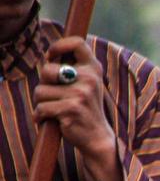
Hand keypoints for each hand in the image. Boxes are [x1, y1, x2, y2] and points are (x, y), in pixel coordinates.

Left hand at [33, 38, 122, 180]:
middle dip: (44, 84)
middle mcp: (89, 79)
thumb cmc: (85, 109)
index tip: (52, 56)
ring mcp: (80, 94)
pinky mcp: (70, 109)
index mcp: (94, 70)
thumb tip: (49, 57)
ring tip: (56, 110)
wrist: (98, 137)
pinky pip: (41, 108)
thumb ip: (71, 69)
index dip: (59, 46)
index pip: (77, 43)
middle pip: (47, 70)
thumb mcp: (85, 85)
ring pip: (40, 91)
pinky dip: (41, 116)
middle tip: (55, 94)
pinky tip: (52, 120)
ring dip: (42, 103)